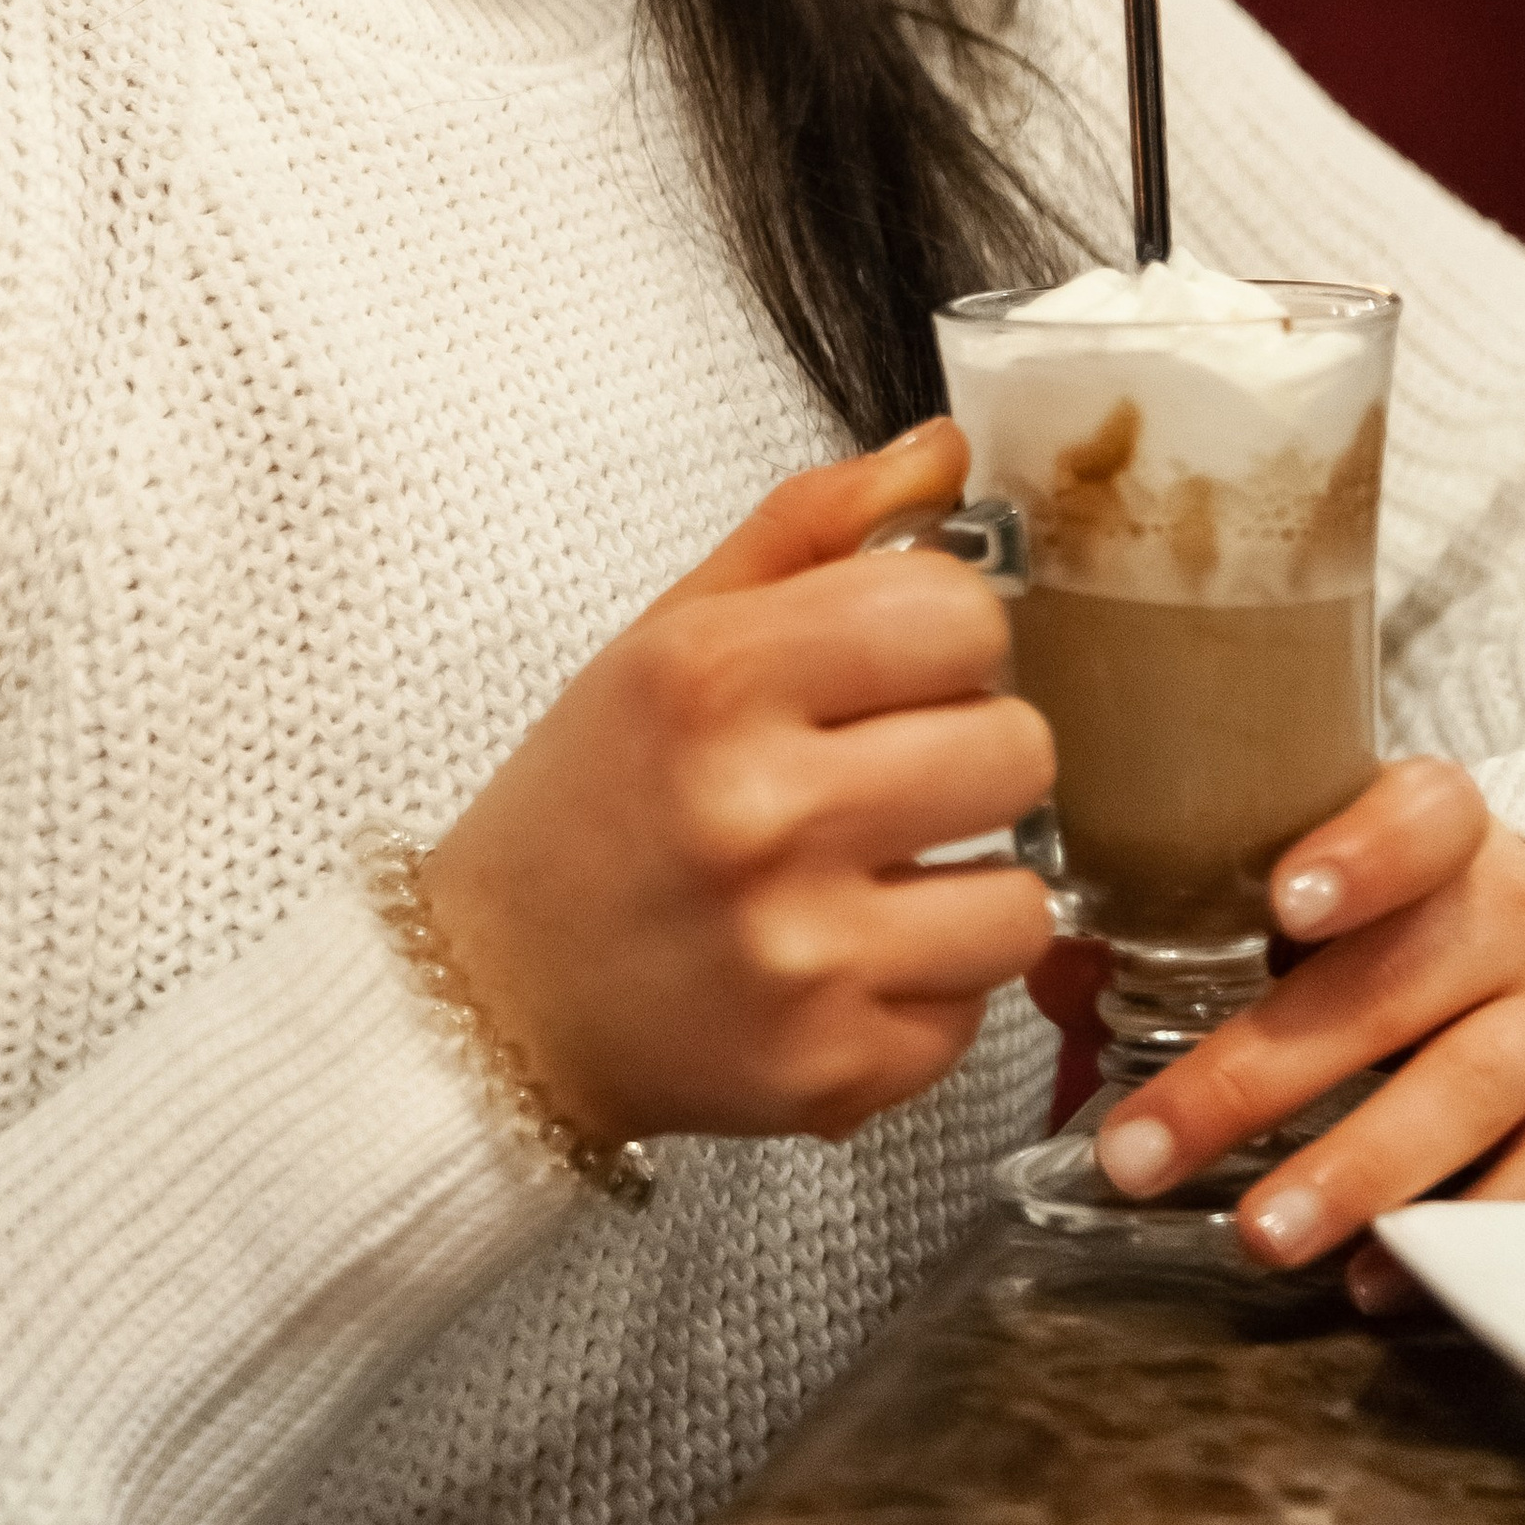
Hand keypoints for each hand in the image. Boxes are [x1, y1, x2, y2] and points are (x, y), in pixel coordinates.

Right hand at [421, 421, 1057, 1148]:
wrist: (498, 997)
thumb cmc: (597, 798)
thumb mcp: (672, 633)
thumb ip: (812, 527)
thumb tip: (946, 451)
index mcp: (715, 678)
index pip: (959, 612)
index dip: (948, 634)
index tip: (902, 662)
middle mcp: (759, 814)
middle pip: (1018, 749)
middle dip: (972, 751)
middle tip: (897, 770)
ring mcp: (800, 958)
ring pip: (1026, 899)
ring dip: (971, 882)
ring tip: (888, 873)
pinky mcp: (831, 1073)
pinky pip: (977, 1010)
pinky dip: (930, 986)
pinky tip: (851, 959)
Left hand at [1091, 757, 1524, 1304]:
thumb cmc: (1408, 912)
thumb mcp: (1327, 875)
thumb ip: (1199, 916)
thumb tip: (1060, 977)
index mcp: (1443, 829)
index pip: (1421, 818)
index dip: (1361, 855)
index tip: (1282, 905)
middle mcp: (1514, 914)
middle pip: (1393, 989)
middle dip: (1259, 1078)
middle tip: (1147, 1152)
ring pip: (1465, 1093)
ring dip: (1355, 1173)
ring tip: (1260, 1233)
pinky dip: (1450, 1238)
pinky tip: (1372, 1279)